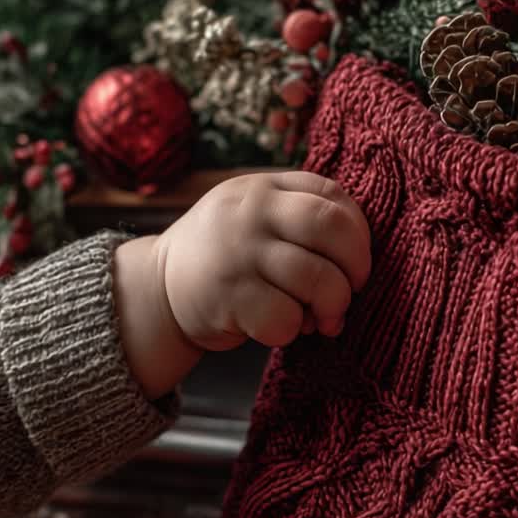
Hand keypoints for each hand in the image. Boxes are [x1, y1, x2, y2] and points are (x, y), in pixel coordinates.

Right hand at [112, 172, 370, 397]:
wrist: (157, 287)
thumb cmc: (226, 256)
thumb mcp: (255, 216)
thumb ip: (301, 219)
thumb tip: (360, 261)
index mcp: (264, 187)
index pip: (334, 197)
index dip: (358, 234)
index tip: (354, 262)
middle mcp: (250, 212)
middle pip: (330, 229)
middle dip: (355, 268)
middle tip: (350, 291)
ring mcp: (238, 253)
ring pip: (316, 280)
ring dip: (330, 307)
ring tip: (320, 319)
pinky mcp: (228, 297)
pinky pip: (286, 319)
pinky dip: (294, 331)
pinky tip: (280, 327)